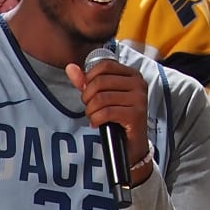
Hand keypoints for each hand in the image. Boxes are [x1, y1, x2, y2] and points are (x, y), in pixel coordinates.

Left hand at [66, 53, 148, 173]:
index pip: (105, 65)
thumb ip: (86, 81)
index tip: (87, 91)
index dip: (89, 78)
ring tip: (93, 116)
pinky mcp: (135, 114)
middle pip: (100, 81)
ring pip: (101, 98)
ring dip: (91, 110)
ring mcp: (139, 99)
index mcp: (132, 75)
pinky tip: (97, 124)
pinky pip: (106, 112)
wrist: (131, 144)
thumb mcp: (101, 96)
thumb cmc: (117, 118)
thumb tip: (70, 67)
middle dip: (88, 97)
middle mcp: (138, 84)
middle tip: (90, 108)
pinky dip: (96, 119)